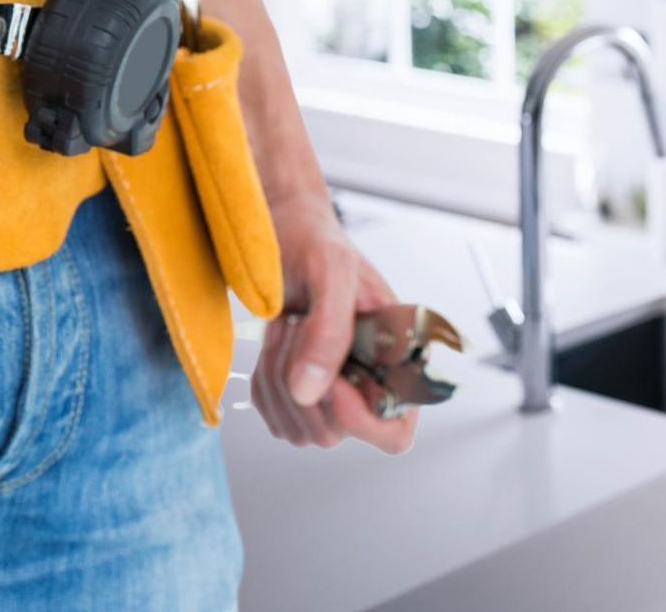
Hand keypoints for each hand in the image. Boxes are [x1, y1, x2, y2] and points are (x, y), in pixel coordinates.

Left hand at [250, 194, 416, 453]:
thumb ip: (329, 330)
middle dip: (300, 383)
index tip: (329, 380)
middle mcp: (372, 383)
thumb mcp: (331, 272)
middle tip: (298, 326)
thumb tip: (310, 391)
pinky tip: (275, 342)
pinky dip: (264, 383)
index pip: (395, 434)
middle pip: (333, 433)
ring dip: (277, 380)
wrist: (285, 232)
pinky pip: (275, 417)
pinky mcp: (300, 394)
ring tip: (287, 328)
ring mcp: (336, 393)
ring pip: (298, 429)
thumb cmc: (317, 242)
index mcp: (401, 358)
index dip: (357, 419)